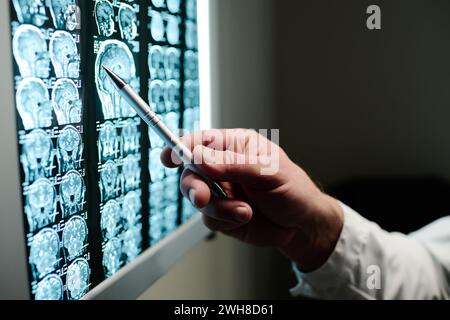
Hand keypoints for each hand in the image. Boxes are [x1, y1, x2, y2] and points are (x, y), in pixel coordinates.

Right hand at [161, 129, 343, 271]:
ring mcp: (220, 191)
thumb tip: (200, 158)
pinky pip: (209, 217)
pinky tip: (245, 218)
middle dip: (194, 186)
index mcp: (234, 146)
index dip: (180, 146)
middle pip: (190, 171)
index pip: (200, 141)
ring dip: (218, 207)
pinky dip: (226, 220)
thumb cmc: (292, 190)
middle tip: (204, 198)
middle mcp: (222, 167)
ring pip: (197, 197)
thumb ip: (234, 165)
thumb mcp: (268, 172)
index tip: (170, 157)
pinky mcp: (221, 214)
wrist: (301, 225)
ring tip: (245, 212)